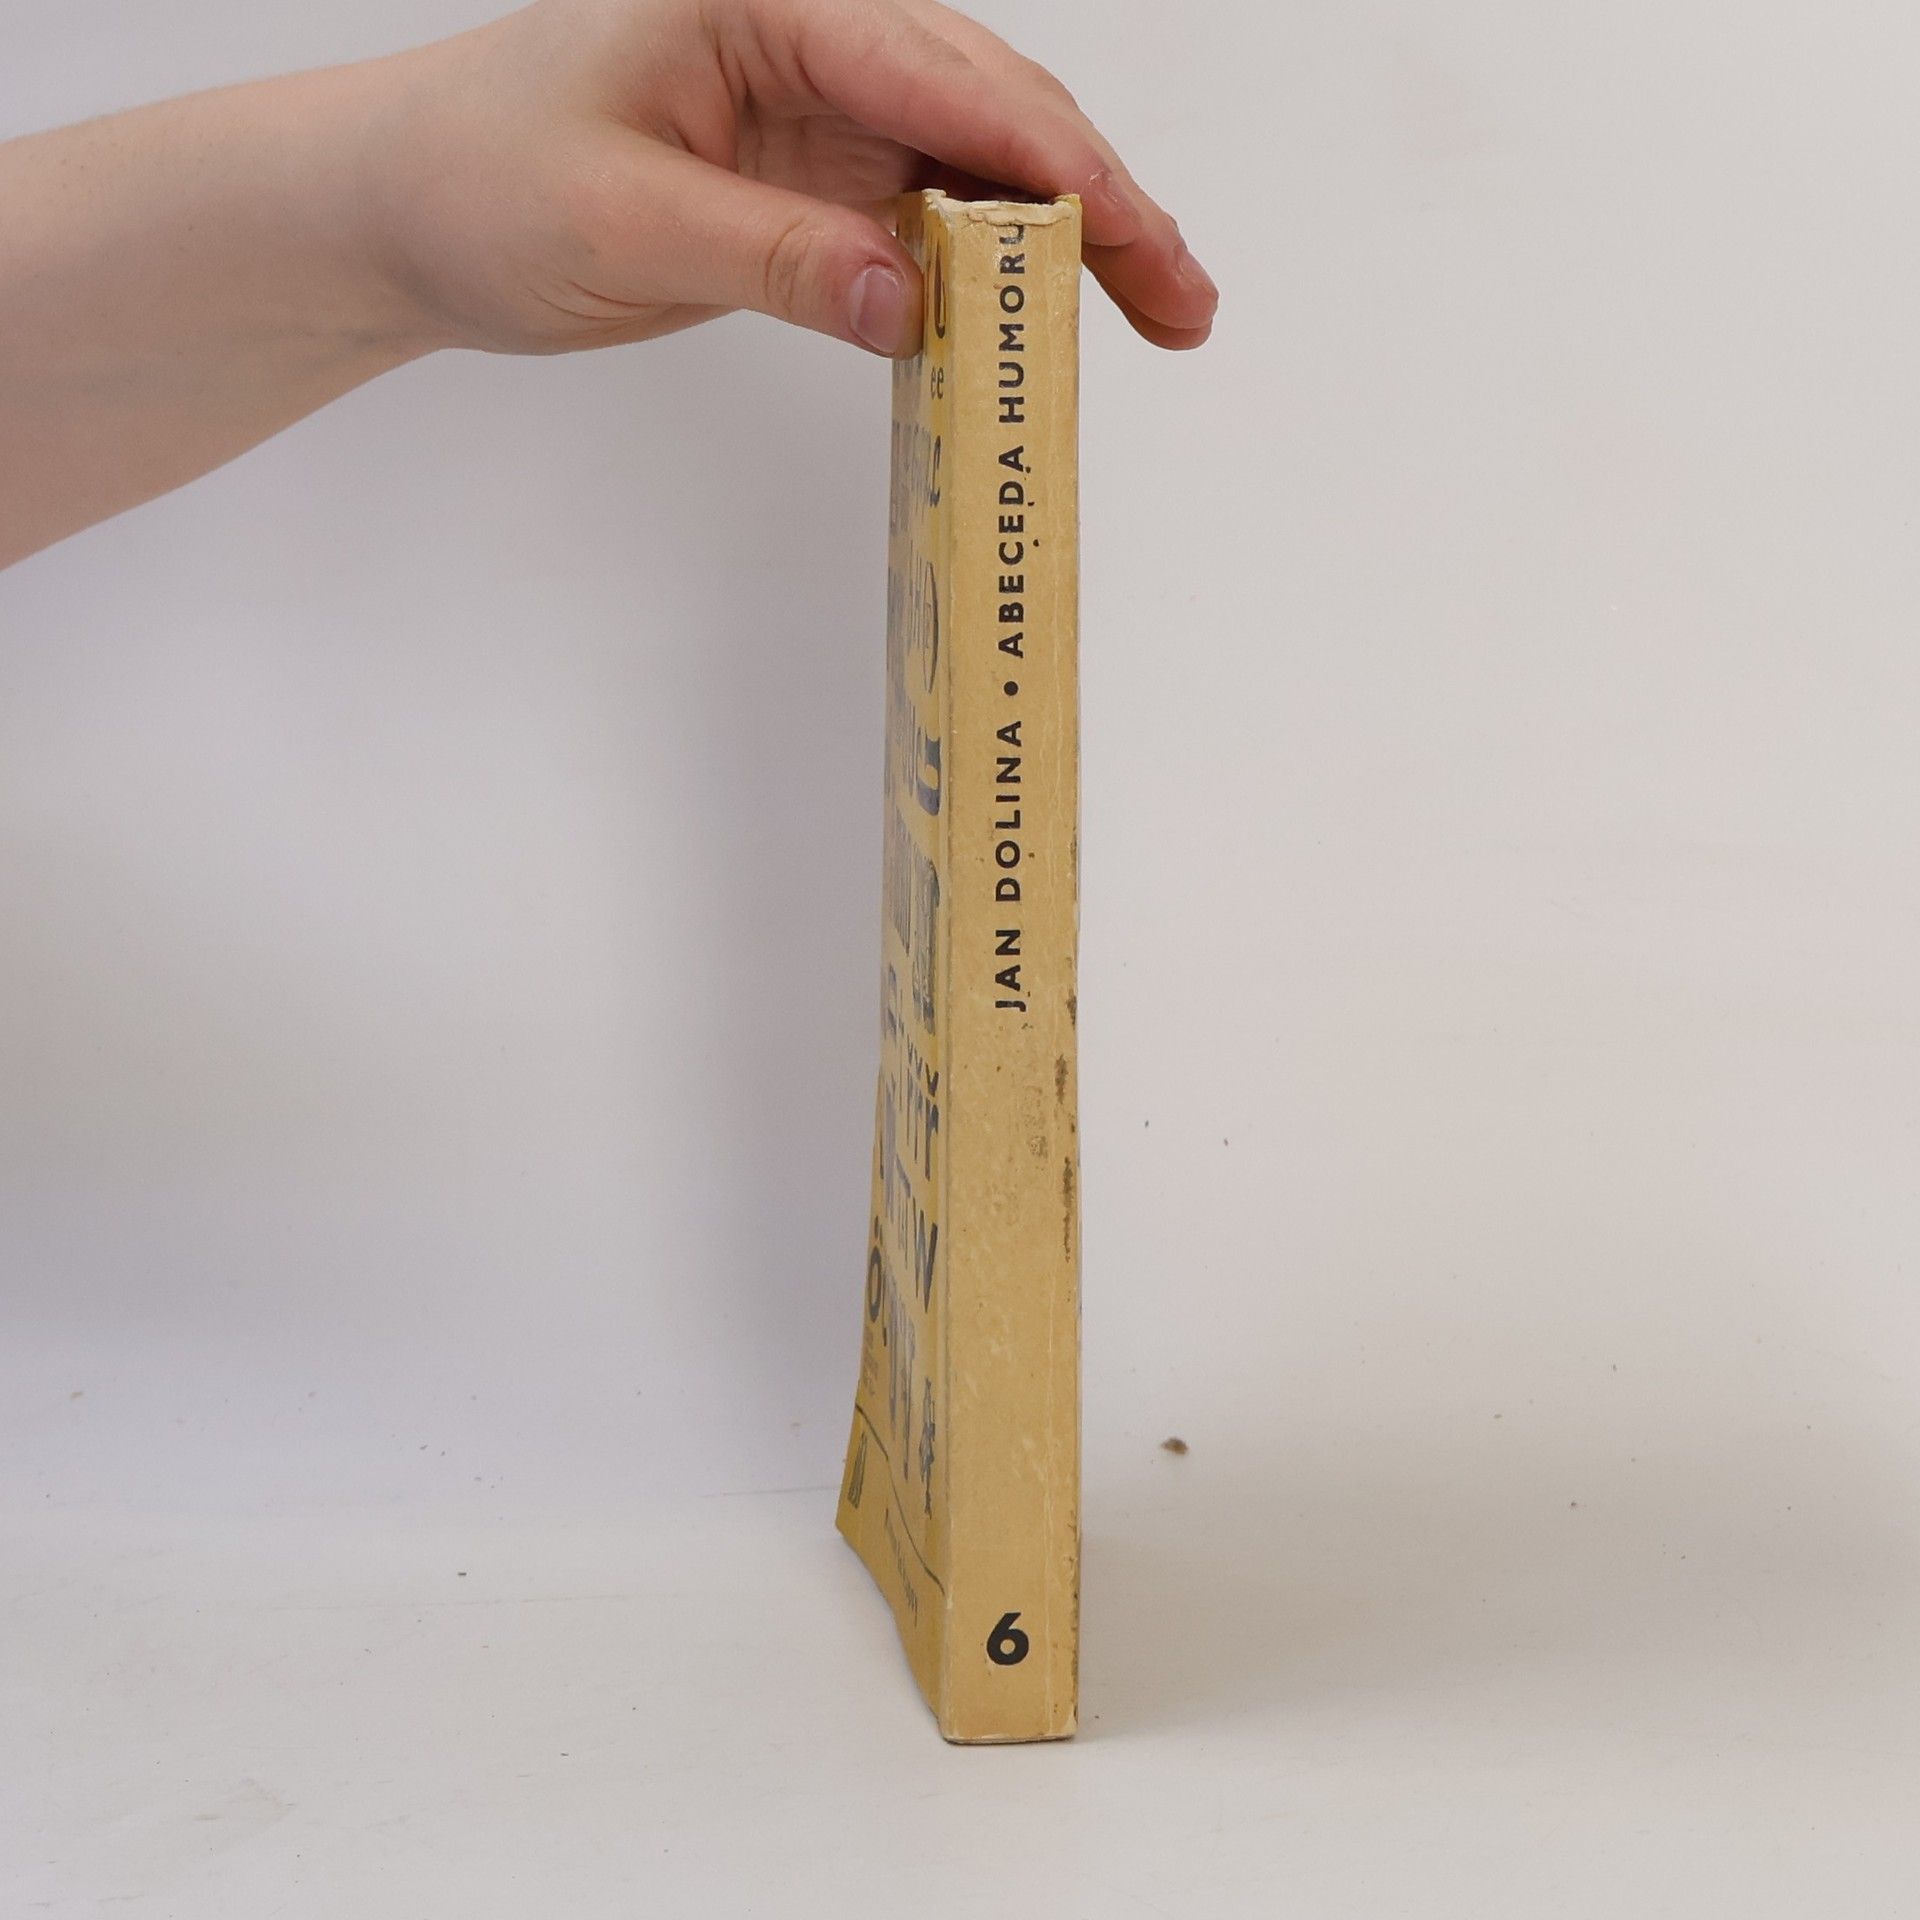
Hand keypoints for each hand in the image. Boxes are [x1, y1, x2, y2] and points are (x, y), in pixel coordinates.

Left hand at [364, 0, 1218, 357]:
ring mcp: (815, 109)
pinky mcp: (809, 178)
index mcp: (765, 3)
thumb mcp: (621, 221)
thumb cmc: (479, 180)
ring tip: (1155, 312)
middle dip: (1096, 203)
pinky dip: (990, 270)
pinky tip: (1038, 318)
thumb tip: (917, 301)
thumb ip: (775, 257)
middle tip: (1183, 301)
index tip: (1132, 244)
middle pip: (992, 107)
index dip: (1052, 164)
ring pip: (976, 162)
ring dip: (1064, 239)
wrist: (407, 209)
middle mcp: (808, 38)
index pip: (941, 75)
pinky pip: (926, 217)